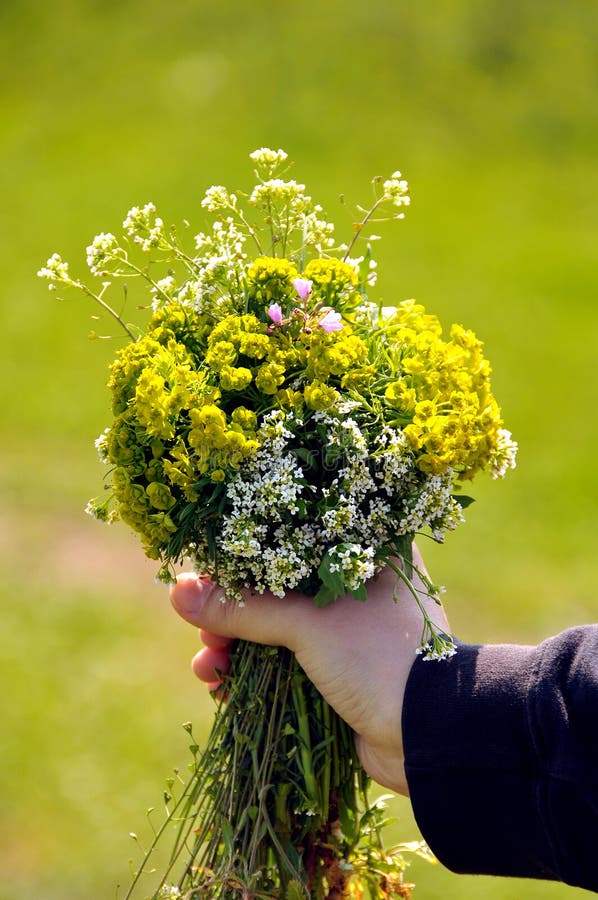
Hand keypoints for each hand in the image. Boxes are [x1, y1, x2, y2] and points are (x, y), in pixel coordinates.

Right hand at [170, 546, 448, 795]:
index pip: (294, 538)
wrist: (431, 737)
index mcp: (367, 551)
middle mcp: (359, 584)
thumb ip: (242, 609)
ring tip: (207, 667)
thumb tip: (177, 592)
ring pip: (275, 627)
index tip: (208, 573)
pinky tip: (221, 687)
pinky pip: (283, 662)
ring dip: (235, 645)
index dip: (248, 555)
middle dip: (233, 610)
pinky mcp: (338, 669)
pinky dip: (252, 672)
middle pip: (278, 586)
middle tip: (202, 628)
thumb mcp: (307, 625)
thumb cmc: (379, 657)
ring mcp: (348, 630)